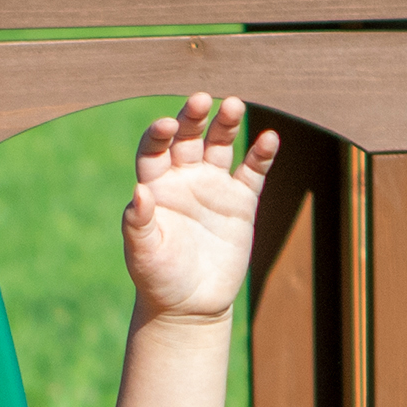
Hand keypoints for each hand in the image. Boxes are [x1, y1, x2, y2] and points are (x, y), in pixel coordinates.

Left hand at [121, 98, 277, 327]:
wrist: (190, 307)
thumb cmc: (159, 279)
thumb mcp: (143, 254)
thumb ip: (138, 223)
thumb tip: (138, 192)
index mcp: (156, 186)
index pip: (154, 149)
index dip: (159, 134)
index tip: (165, 126)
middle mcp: (184, 178)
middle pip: (189, 137)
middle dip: (194, 117)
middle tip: (201, 100)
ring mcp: (214, 187)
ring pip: (221, 145)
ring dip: (227, 124)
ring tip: (233, 105)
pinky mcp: (241, 202)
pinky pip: (253, 172)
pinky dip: (261, 155)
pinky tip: (269, 139)